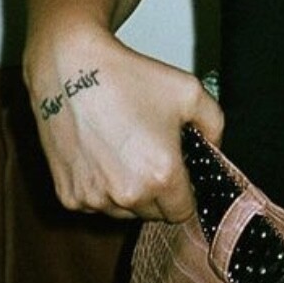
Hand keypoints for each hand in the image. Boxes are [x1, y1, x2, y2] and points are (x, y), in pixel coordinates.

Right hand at [24, 25, 223, 221]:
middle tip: (150, 152)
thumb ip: (214, 126)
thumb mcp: (190, 92)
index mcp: (161, 176)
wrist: (72, 69)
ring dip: (128, 192)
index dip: (185, 192)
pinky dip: (101, 188)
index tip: (179, 172)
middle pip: (153, 213)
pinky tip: (101, 153)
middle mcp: (127, 196)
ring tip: (124, 149)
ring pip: (123, 211)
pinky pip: (95, 203)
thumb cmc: (130, 78)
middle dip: (158, 191)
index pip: (183, 212)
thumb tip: (213, 150)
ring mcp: (94, 199)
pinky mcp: (69, 196)